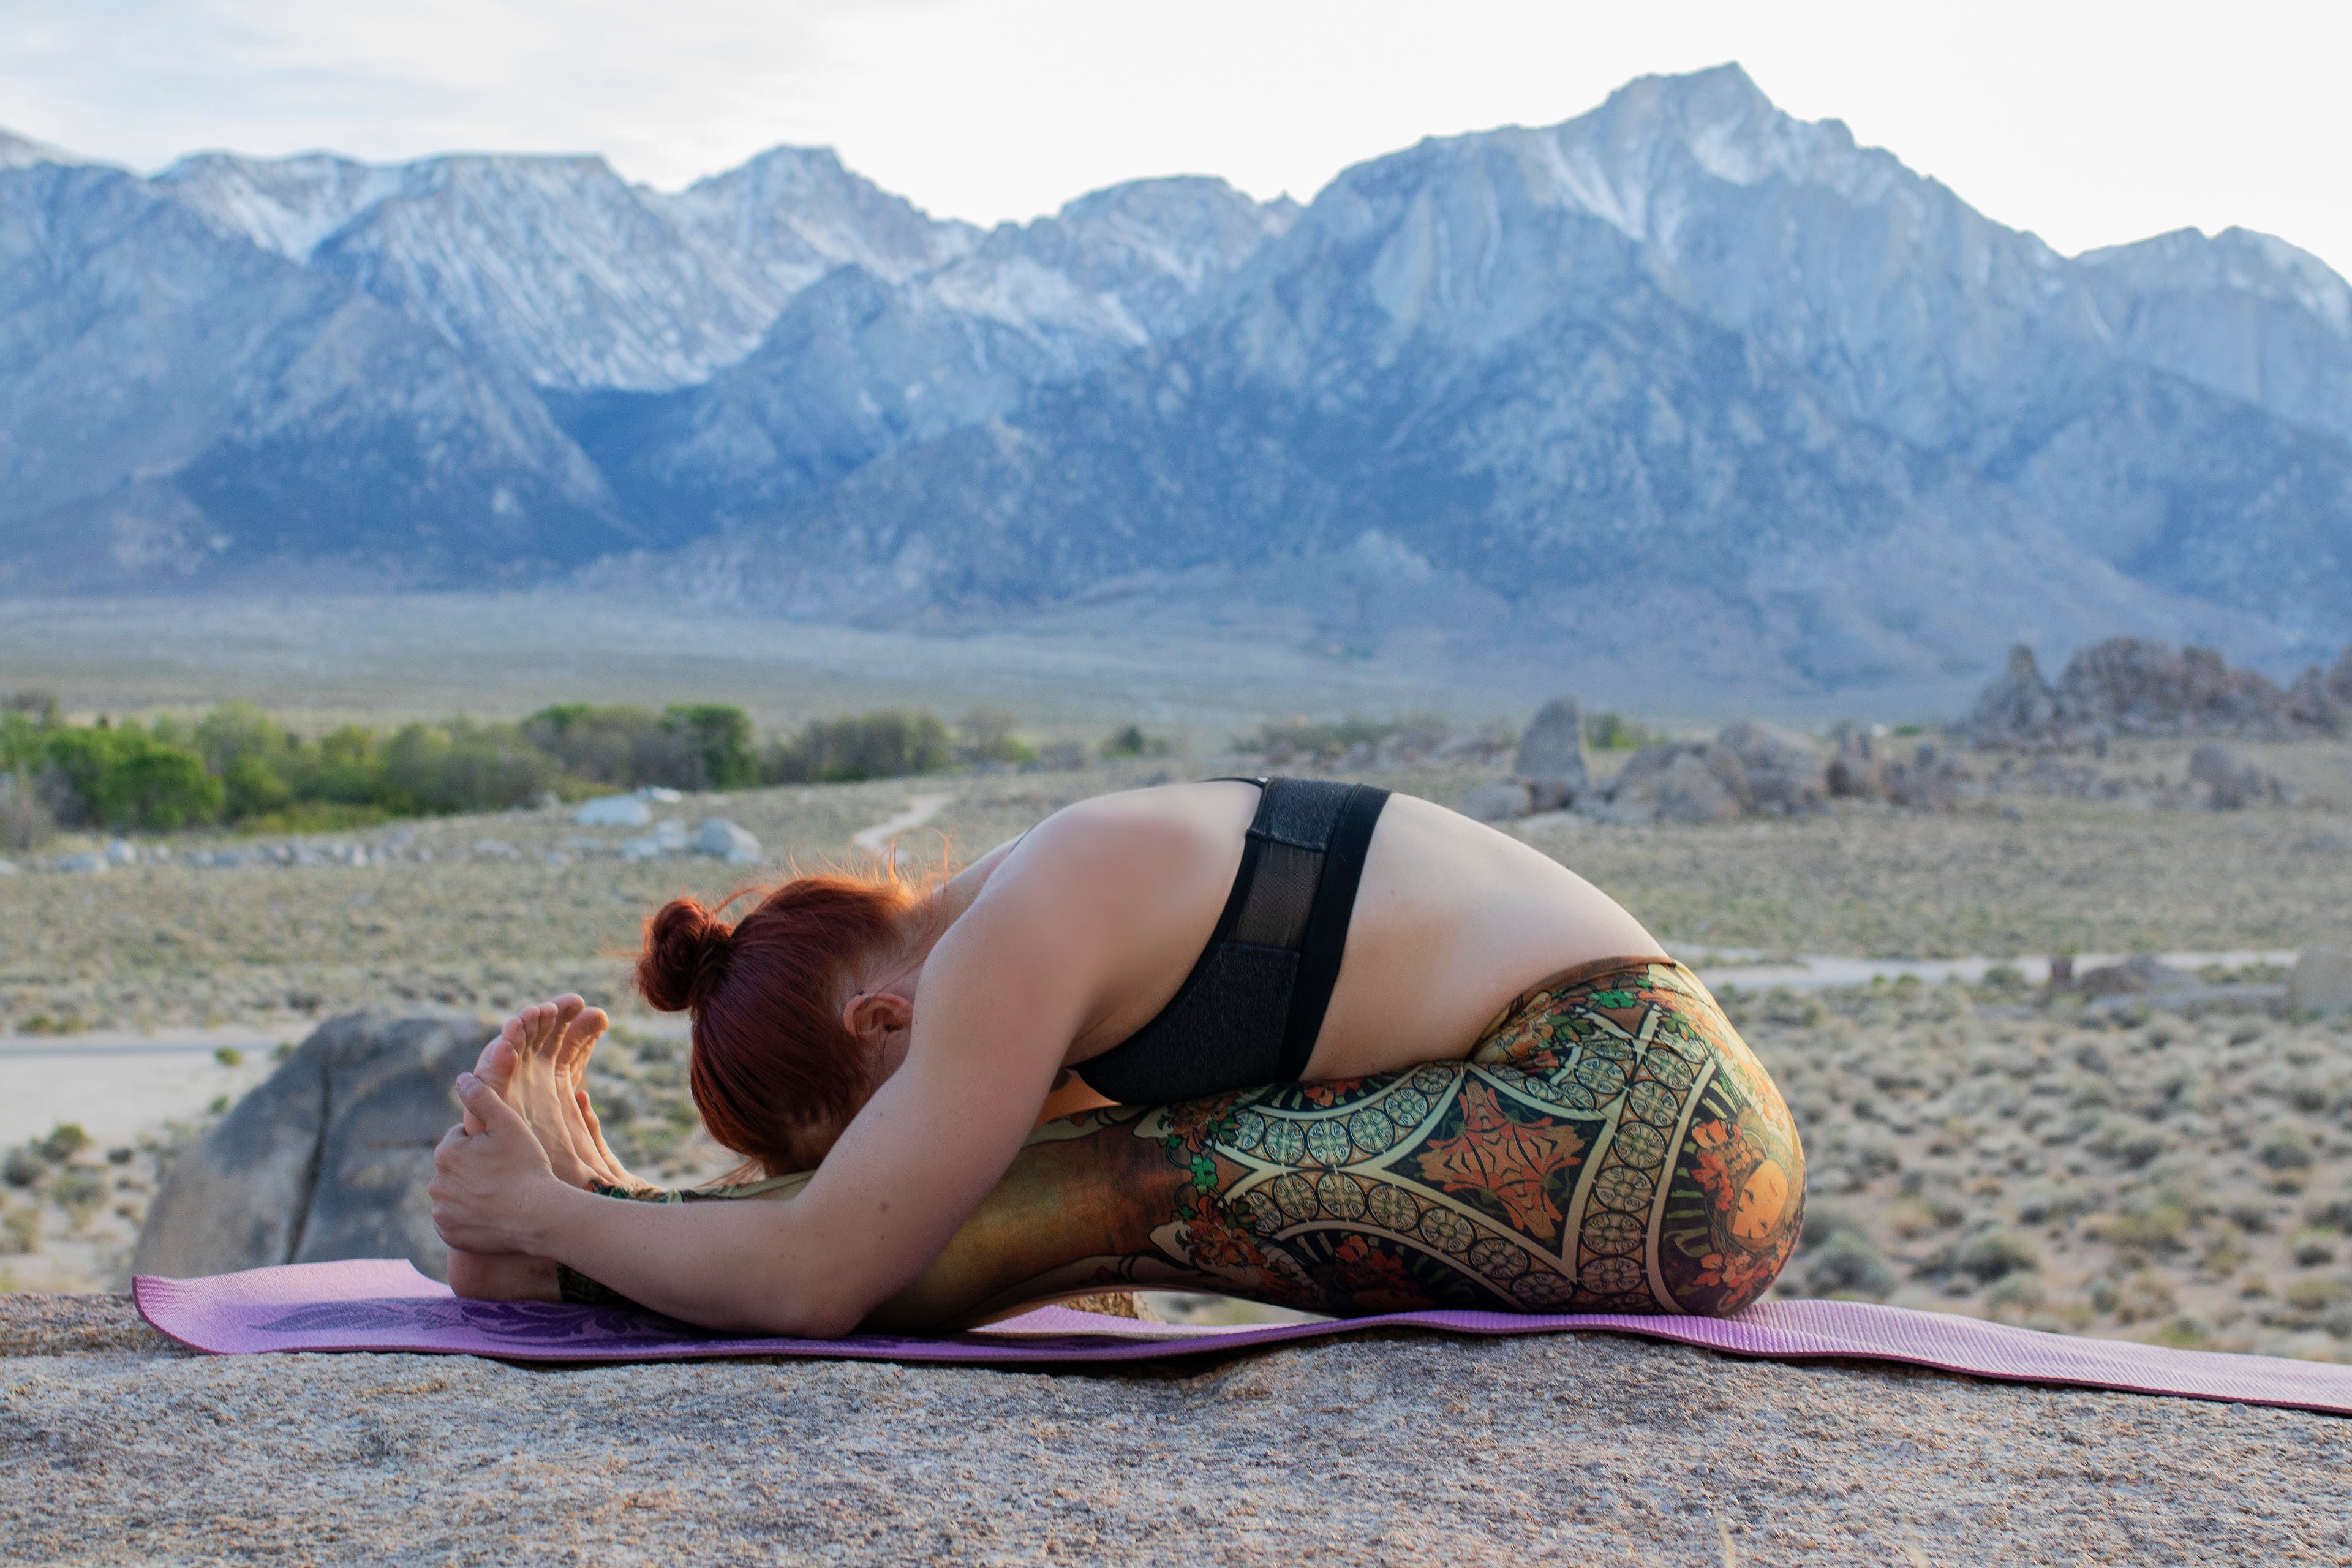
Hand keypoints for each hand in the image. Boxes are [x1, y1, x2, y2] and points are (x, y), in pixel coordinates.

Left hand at [429, 1073, 567, 1254]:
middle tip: (507, 1173)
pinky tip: (492, 1213)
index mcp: (446, 1152)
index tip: (506, 1153)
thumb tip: (461, 1078)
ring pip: (455, 1193)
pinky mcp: (449, 1234)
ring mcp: (442, 1212)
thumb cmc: (526, 1165)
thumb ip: (482, 1095)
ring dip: (472, 1191)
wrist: (538, 1216)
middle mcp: (436, 1183)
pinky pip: (455, 1220)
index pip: (462, 1139)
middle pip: (457, 1167)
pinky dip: (469, 1217)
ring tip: (503, 1194)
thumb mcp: (508, 1123)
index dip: (487, 1143)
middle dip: (476, 1167)